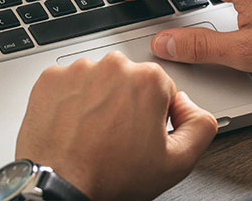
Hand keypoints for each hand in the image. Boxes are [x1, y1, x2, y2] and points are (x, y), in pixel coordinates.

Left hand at [15, 51, 216, 200]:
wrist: (60, 186)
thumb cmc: (110, 176)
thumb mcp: (177, 163)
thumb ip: (200, 126)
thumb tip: (190, 106)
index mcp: (148, 80)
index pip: (161, 89)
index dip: (154, 116)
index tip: (140, 134)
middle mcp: (113, 65)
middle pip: (128, 80)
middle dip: (126, 103)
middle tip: (117, 137)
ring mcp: (79, 69)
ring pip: (98, 80)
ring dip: (98, 100)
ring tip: (92, 133)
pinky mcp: (51, 77)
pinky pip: (68, 84)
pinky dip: (70, 100)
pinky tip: (73, 125)